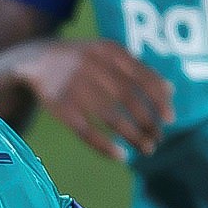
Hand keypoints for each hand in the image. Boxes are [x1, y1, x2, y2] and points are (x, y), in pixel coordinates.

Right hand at [3, 38, 173, 159]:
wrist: (35, 59)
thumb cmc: (82, 60)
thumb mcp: (107, 54)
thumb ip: (137, 69)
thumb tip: (171, 90)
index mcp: (109, 52)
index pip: (142, 77)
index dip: (159, 100)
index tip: (170, 119)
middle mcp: (92, 66)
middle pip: (128, 98)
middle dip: (148, 121)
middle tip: (159, 139)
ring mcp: (74, 86)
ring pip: (110, 116)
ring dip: (133, 136)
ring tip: (147, 149)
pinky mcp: (60, 107)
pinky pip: (86, 131)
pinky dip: (104, 146)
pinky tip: (120, 156)